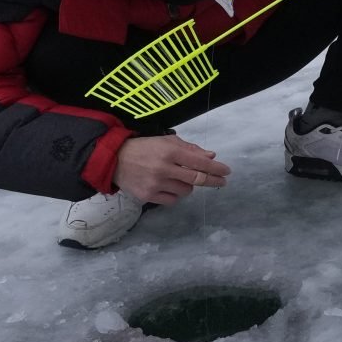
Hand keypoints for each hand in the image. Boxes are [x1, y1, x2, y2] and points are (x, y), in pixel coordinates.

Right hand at [113, 135, 230, 204]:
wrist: (114, 160)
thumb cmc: (145, 148)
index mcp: (170, 151)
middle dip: (213, 181)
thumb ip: (190, 149)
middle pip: (197, 179)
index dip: (216, 169)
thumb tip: (211, 157)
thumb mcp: (166, 141)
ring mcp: (156, 184)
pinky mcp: (148, 196)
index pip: (200, 163)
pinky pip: (172, 200)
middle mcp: (164, 168)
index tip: (227, 172)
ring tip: (179, 178)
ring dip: (188, 186)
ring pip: (186, 191)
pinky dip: (175, 194)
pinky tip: (169, 186)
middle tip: (222, 182)